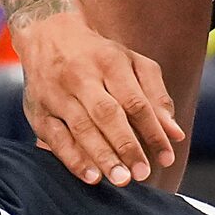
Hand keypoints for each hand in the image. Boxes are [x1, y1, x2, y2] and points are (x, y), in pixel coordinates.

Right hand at [10, 8, 182, 185]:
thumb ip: (156, 96)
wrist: (46, 36)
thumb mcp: (132, 64)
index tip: (167, 157)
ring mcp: (57, 94)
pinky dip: (72, 158)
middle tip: (142, 174)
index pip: (135, 101)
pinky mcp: (38, 111)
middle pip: (107, 114)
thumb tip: (175, 134)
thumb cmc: (98, 56)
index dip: (153, 131)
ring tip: (120, 179)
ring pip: (81, 127)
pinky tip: (90, 176)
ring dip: (102, 156)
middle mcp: (82, 76)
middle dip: (127, 146)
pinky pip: (55, 138)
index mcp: (110, 62)